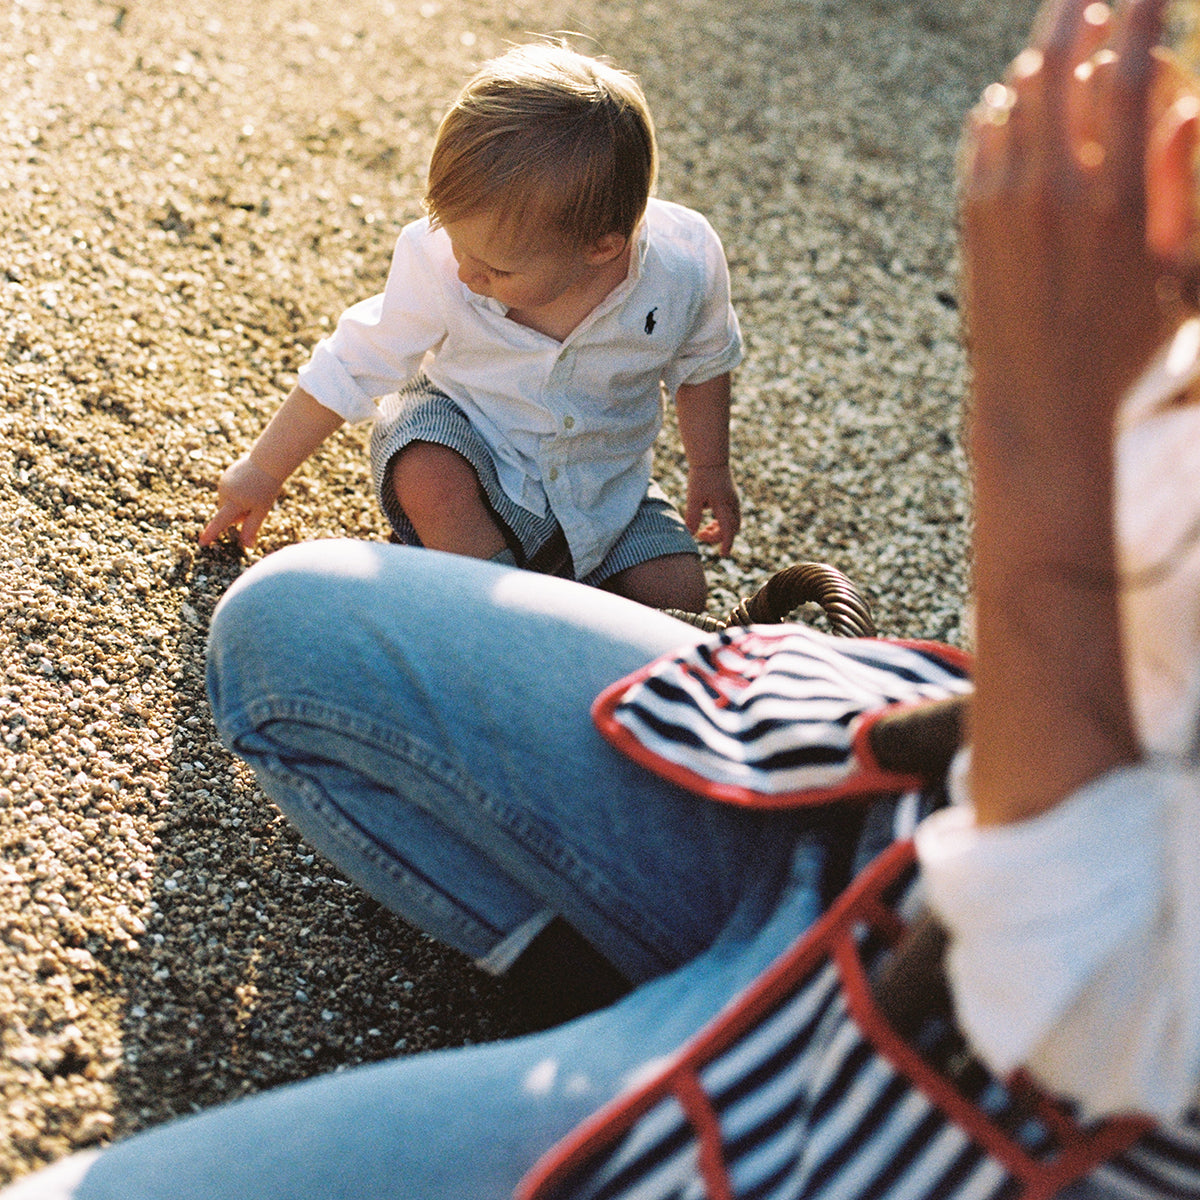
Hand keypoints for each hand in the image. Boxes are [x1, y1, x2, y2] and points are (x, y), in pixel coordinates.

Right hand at [199, 454, 284, 548]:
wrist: (268, 461)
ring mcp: (223, 482)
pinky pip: (228, 491)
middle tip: (254, 504)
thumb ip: (251, 528)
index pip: (220, 522)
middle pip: (226, 513)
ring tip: (252, 491)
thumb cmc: (267, 487)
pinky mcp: (225, 475)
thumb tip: (246, 546)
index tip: (202, 543)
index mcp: (234, 502)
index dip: (211, 533)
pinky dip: (237, 492)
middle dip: (237, 514)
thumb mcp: (262, 510)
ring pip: (227, 502)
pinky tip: (249, 484)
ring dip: (237, 503)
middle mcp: (225, 492)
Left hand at [685, 463, 740, 555]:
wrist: (710, 458)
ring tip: (703, 530)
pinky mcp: (731, 498)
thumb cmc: (701, 477)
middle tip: (701, 535)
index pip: (728, 530)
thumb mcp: (694, 497)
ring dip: (719, 530)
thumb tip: (691, 534)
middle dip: (719, 537)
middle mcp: (732, 505)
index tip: (723, 554)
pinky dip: (720, 522)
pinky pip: (730, 516)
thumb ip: (693, 516)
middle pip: (732, 529)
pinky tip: (708, 518)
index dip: (726, 544)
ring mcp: (733, 501)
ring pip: (732, 523)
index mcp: (724, 505)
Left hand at [959, 0, 1172, 454]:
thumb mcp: (1175, 272)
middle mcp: (1055, 191)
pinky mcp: (972, 220)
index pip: (1130, 71)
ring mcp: (1004, 204)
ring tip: (1061, 40)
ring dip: (1040, 58)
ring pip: (1014, 97)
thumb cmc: (1124, 348)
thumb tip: (1185, 109)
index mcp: (1120, 200)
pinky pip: (983, 137)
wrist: (1039, 405)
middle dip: (1078, 9)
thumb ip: (1181, 186)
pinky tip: (1015, 98)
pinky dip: (1001, 107)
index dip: (1141, 12)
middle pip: (1059, 63)